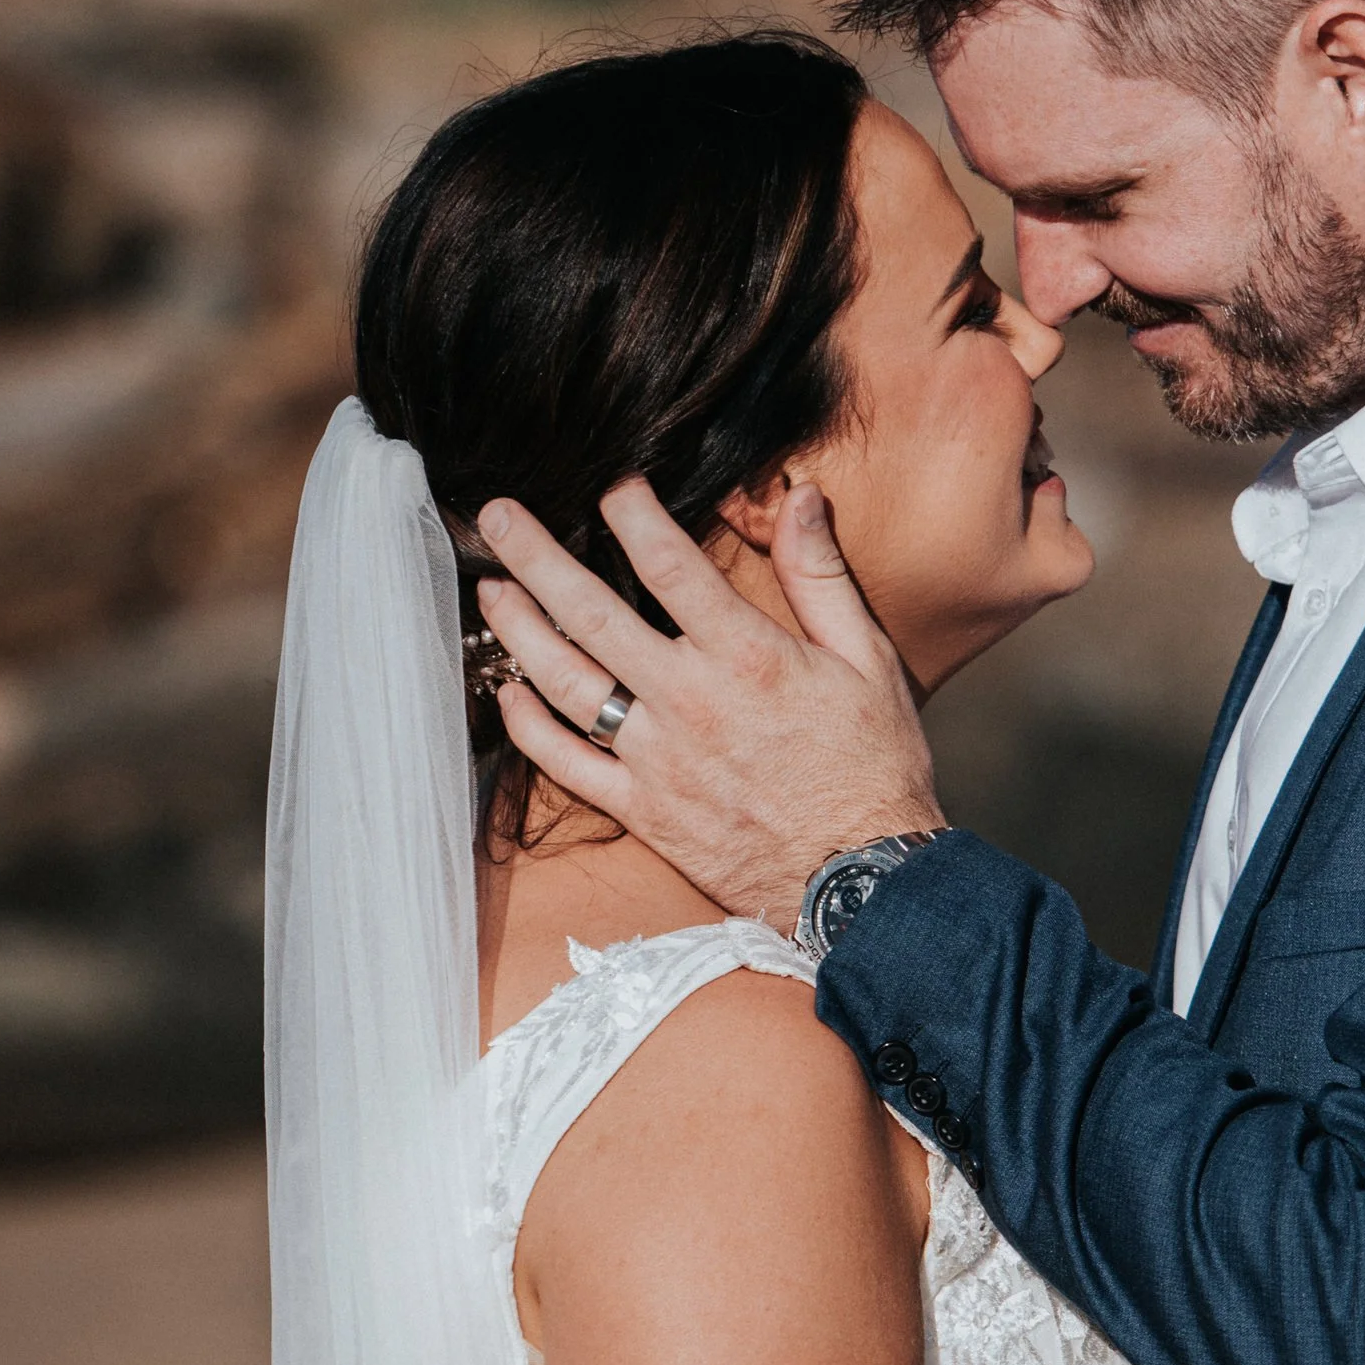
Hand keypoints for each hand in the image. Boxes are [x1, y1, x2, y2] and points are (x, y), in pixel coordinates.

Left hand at [474, 481, 944, 921]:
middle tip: (499, 515)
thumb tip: (802, 499)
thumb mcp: (868, 659)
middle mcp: (689, 701)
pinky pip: (567, 763)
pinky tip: (507, 691)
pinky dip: (528, 726)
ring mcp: (657, 758)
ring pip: (565, 683)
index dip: (632, 514)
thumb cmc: (874, 766)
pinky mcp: (642, 809)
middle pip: (592, 614)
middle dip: (537, 556)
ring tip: (491, 589)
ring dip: (519, 631)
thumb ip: (822, 577)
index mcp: (747, 656)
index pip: (671, 565)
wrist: (861, 878)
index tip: (612, 485)